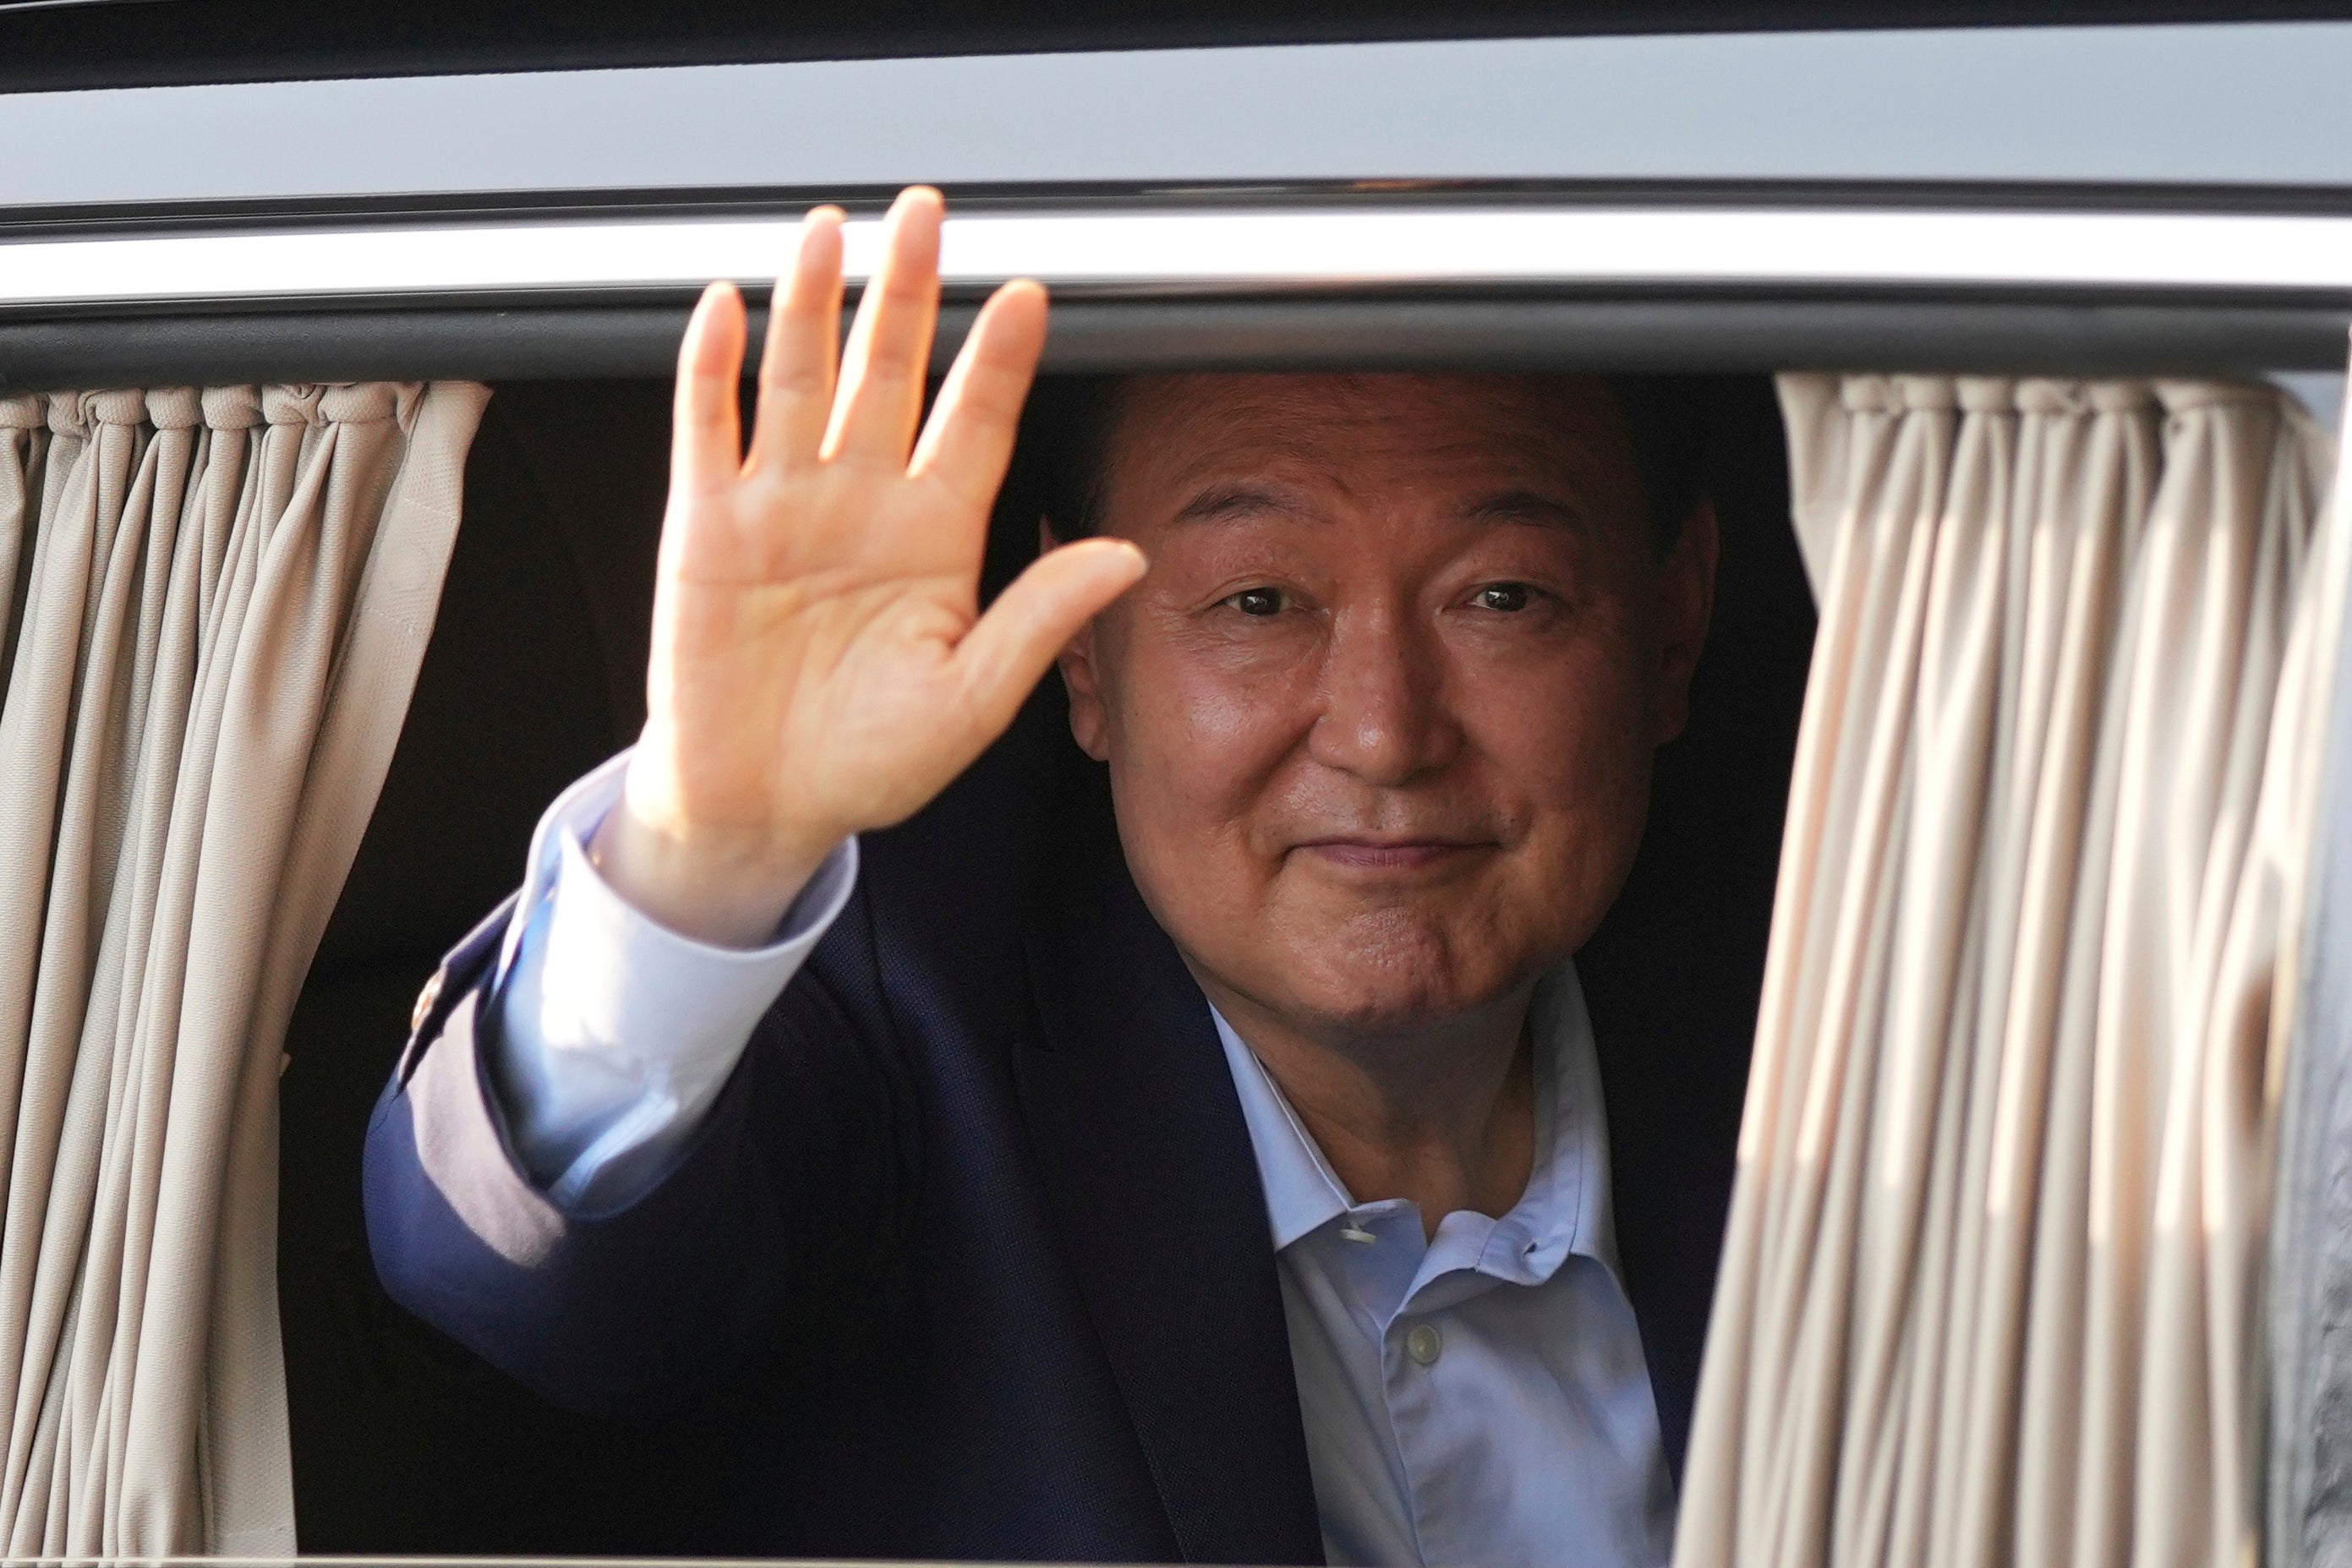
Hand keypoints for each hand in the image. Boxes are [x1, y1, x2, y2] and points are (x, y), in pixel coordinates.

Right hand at [593, 187, 1147, 944]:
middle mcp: (862, 505)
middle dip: (909, 293)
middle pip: (891, 374)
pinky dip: (712, 368)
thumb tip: (1125, 555)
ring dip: (816, 304)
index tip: (1031, 296)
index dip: (1000, 360)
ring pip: (802, 380)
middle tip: (927, 216)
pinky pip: (708, 429)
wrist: (763, 808)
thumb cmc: (866, 764)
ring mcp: (782, 506)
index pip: (977, 425)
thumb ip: (1040, 618)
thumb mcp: (973, 700)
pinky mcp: (706, 525)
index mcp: (934, 540)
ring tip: (833, 231)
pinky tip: (727, 307)